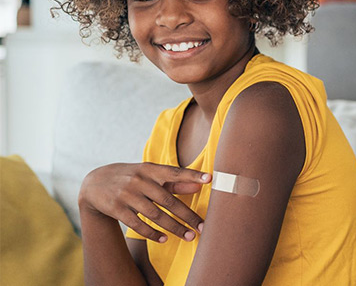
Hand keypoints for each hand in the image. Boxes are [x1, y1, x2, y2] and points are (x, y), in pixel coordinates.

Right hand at [78, 162, 209, 242]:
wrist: (95, 183)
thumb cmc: (132, 178)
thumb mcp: (150, 174)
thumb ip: (175, 181)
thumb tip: (200, 186)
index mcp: (150, 169)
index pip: (174, 172)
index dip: (192, 175)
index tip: (209, 179)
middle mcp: (139, 181)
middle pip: (167, 200)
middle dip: (187, 215)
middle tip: (202, 227)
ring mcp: (127, 195)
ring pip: (154, 215)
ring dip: (173, 227)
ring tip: (189, 236)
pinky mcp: (116, 209)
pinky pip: (137, 224)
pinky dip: (152, 233)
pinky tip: (164, 239)